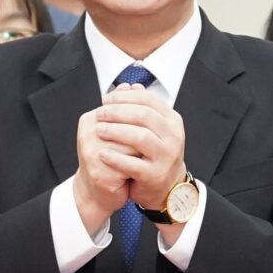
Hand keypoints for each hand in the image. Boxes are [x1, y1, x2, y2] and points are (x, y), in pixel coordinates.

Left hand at [73, 88, 188, 235]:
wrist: (167, 187)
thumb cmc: (155, 154)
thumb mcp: (152, 128)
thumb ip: (141, 108)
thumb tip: (127, 85)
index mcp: (172, 120)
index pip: (148, 99)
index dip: (125, 97)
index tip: (106, 99)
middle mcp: (174, 136)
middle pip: (144, 115)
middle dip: (118, 112)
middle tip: (100, 113)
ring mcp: (167, 156)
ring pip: (141, 137)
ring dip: (116, 132)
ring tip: (98, 130)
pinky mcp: (156, 175)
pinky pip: (134, 164)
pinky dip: (116, 158)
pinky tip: (102, 153)